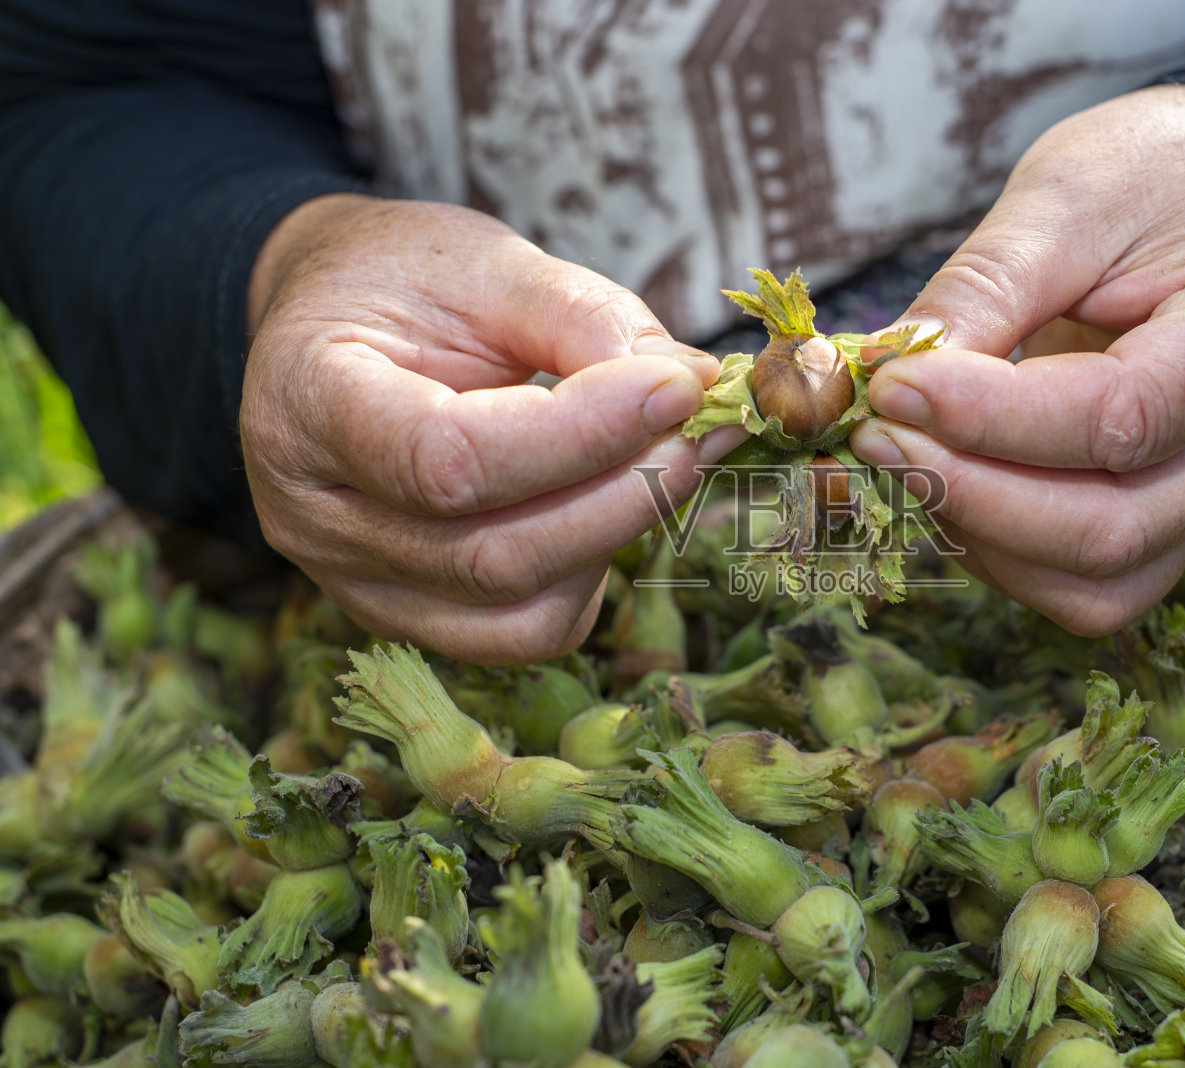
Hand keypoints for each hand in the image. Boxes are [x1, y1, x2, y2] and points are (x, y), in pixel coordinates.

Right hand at [241, 195, 741, 663]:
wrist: (335, 324)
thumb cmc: (401, 281)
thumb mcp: (485, 262)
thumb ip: (583, 319)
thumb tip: (694, 388)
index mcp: (304, 398)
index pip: (448, 459)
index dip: (581, 435)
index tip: (675, 385)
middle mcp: (314, 516)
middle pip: (491, 556)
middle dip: (624, 494)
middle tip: (701, 427)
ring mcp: (355, 582)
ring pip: (517, 613)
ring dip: (618, 538)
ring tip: (669, 456)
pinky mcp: (408, 615)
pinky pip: (522, 631)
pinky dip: (592, 575)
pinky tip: (610, 501)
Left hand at [850, 85, 1184, 634]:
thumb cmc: (1145, 177)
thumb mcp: (1064, 195)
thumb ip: (983, 290)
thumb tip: (890, 380)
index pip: (1123, 417)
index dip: (992, 420)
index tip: (892, 386)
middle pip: (1114, 529)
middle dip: (973, 495)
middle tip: (875, 436)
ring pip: (1101, 582)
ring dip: (980, 537)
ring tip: (901, 457)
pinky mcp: (1172, 520)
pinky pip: (1087, 584)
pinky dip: (1001, 551)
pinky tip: (946, 484)